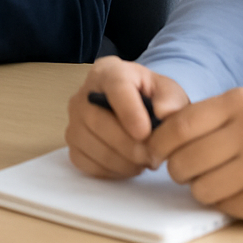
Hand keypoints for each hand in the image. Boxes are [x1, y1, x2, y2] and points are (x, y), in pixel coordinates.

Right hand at [66, 56, 189, 177]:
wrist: (135, 107)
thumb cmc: (150, 97)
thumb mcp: (167, 91)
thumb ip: (171, 99)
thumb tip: (164, 113)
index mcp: (109, 72)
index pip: (115, 87)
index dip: (129, 111)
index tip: (145, 133)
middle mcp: (84, 93)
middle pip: (96, 120)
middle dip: (128, 145)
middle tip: (153, 157)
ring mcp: (74, 119)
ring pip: (90, 144)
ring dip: (121, 161)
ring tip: (144, 161)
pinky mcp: (72, 143)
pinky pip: (85, 162)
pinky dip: (109, 170)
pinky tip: (128, 165)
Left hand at [147, 86, 242, 225]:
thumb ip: (209, 117)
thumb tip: (161, 136)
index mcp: (241, 104)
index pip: (179, 126)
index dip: (159, 143)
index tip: (154, 151)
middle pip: (184, 161)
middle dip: (177, 169)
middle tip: (185, 169)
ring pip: (201, 189)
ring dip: (201, 187)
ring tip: (218, 178)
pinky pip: (225, 206)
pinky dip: (225, 201)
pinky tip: (241, 189)